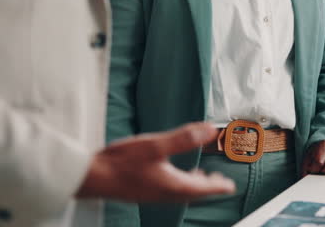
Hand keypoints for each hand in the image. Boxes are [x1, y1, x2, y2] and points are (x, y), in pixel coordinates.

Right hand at [76, 122, 234, 201]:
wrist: (93, 178)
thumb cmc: (121, 162)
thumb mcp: (155, 145)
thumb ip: (184, 138)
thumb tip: (209, 130)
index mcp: (173, 184)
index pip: (203, 188)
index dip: (218, 186)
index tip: (230, 186)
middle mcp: (165, 193)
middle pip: (194, 193)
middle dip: (209, 187)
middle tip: (221, 183)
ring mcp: (154, 194)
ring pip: (182, 192)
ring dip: (195, 186)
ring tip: (202, 178)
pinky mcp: (144, 191)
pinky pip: (170, 190)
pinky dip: (180, 184)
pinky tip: (173, 174)